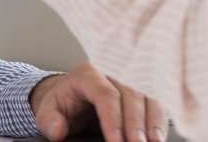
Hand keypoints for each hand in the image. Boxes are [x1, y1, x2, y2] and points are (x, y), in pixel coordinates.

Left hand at [30, 63, 168, 141]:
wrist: (70, 96)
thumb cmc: (62, 104)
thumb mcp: (47, 112)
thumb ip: (50, 120)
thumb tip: (58, 130)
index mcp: (87, 74)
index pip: (105, 95)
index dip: (113, 120)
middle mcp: (111, 71)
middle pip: (131, 94)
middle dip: (136, 124)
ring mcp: (129, 78)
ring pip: (148, 96)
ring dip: (154, 121)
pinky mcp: (141, 89)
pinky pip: (156, 101)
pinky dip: (160, 119)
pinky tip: (159, 136)